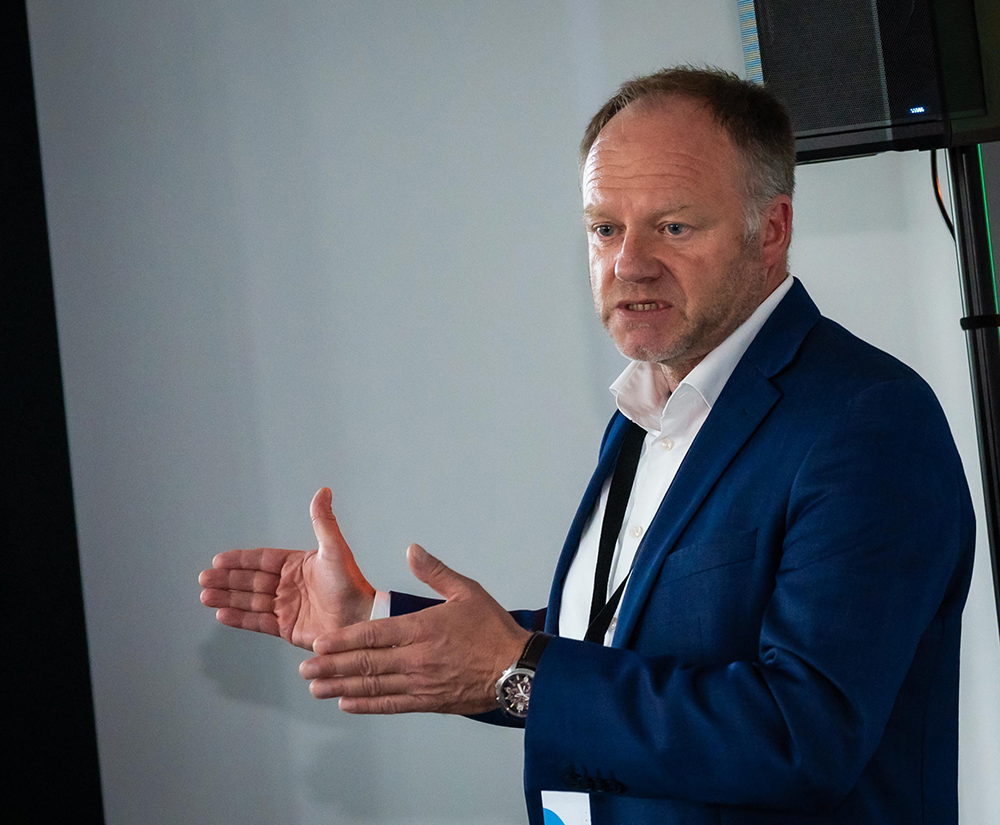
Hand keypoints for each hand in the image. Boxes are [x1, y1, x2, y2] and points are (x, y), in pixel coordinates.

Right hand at [198, 487, 375, 649]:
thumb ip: (323, 522)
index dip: (240, 560)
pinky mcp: (287, 628)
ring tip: (205, 596)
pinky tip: (222, 614)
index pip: (262, 560)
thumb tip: (323, 490)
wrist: (360, 618)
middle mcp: (289, 585)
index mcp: (297, 565)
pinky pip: (258, 622)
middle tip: (203, 579)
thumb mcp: (335, 549)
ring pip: (250, 601)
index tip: (218, 560)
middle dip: (226, 580)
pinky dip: (240, 619)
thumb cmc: (351, 583)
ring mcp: (287, 607)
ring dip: (227, 598)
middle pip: (251, 581)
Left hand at [299, 543, 530, 714]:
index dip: (342, 639)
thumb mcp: (467, 590)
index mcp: (422, 628)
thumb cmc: (495, 630)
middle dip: (331, 666)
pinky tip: (347, 703)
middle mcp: (416, 658)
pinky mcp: (429, 702)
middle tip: (305, 669)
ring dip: (341, 687)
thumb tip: (411, 550)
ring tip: (316, 688)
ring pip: (373, 686)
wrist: (519, 670)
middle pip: (365, 664)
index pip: (373, 635)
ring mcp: (421, 683)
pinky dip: (367, 705)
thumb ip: (435, 571)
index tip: (319, 642)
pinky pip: (391, 705)